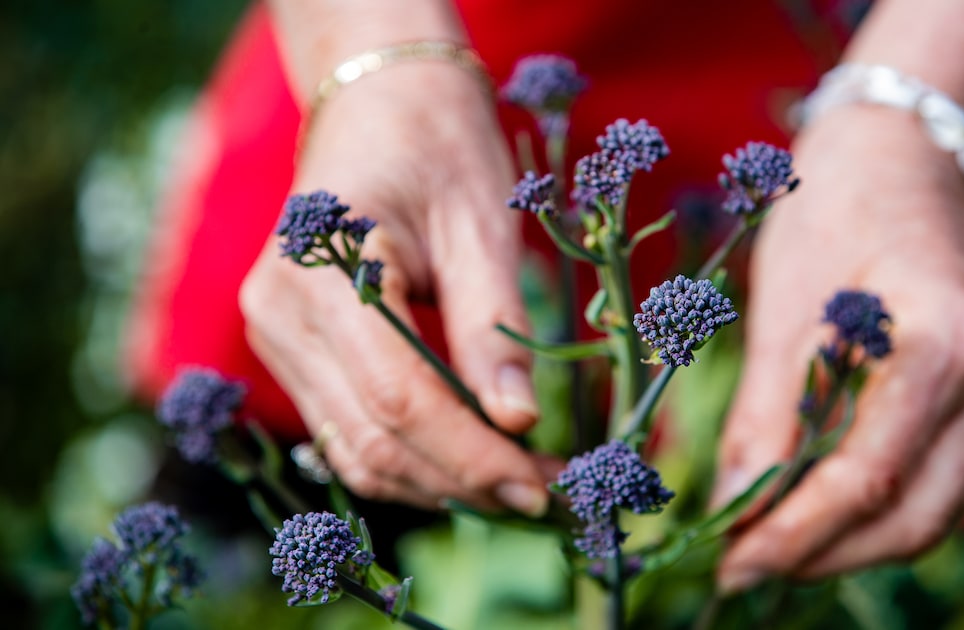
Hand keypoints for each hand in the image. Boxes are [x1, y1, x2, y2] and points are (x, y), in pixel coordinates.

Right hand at [239, 63, 549, 515]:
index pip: (399, 398)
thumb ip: (491, 327)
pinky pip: (348, 430)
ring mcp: (275, 336)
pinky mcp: (292, 351)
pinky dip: (410, 459)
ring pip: (356, 449)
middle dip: (464, 480)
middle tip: (547, 492)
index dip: (472, 456)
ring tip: (519, 486)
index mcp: (320, 270)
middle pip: (374, 437)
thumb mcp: (480, 225)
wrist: (379, 103)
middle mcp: (278, 312)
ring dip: (440, 482)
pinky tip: (471, 463)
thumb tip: (518, 424)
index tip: (541, 485)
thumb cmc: (438, 145)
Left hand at [713, 107, 963, 590]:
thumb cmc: (834, 208)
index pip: (869, 476)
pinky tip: (815, 506)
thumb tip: (733, 508)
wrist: (905, 154)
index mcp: (943, 340)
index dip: (796, 532)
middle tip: (744, 565)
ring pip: (930, 511)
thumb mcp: (782, 305)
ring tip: (770, 543)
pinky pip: (934, 480)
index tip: (733, 560)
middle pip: (914, 516)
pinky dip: (874, 509)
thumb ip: (764, 415)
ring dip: (848, 542)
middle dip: (823, 555)